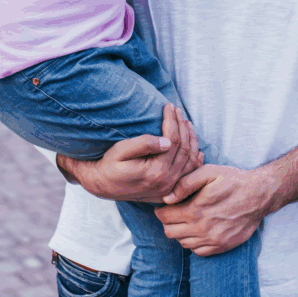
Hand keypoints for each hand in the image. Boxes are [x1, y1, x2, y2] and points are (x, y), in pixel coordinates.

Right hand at [59, 103, 202, 203]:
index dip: (173, 120)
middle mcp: (166, 183)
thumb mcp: (120, 151)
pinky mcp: (168, 192)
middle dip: (183, 126)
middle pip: (184, 150)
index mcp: (155, 172)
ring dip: (191, 140)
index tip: (168, 105)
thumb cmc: (109, 165)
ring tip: (186, 123)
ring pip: (190, 162)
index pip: (173, 141)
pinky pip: (189, 175)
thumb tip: (168, 141)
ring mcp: (169, 189)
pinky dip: (195, 160)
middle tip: (177, 110)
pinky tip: (196, 149)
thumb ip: (143, 145)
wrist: (101, 185)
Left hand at [156, 165, 269, 255]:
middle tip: (174, 212)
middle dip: (168, 222)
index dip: (161, 210)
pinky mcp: (223, 246)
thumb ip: (185, 183)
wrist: (259, 195)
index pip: (164, 217)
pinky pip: (199, 252)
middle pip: (170, 232)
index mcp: (196, 210)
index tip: (165, 205)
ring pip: (183, 243)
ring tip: (187, 220)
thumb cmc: (233, 181)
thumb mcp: (208, 172)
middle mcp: (202, 229)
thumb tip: (167, 198)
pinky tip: (198, 231)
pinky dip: (194, 243)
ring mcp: (213, 240)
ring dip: (180, 232)